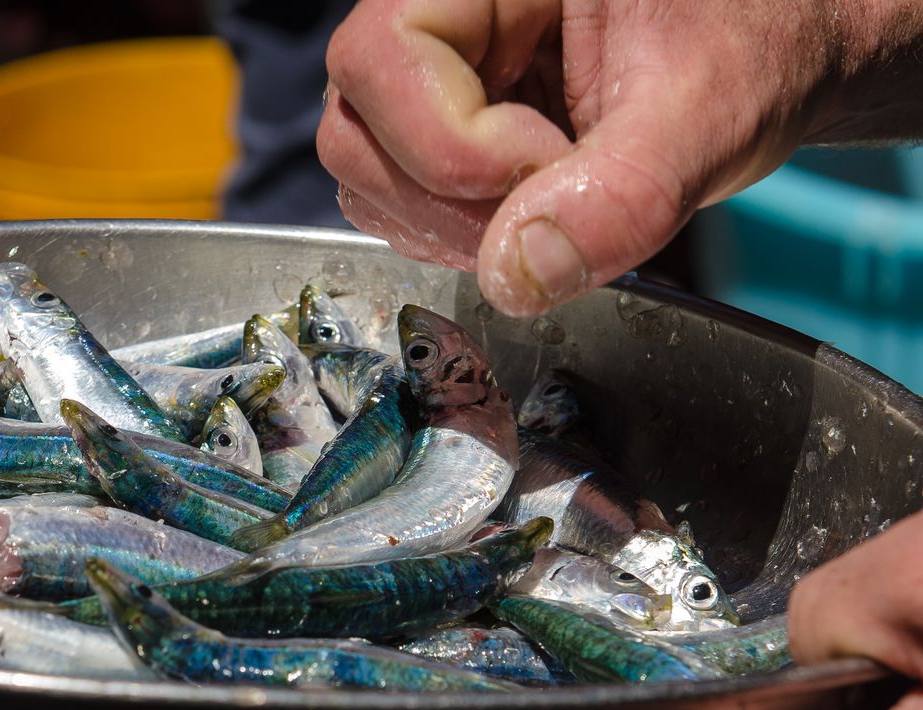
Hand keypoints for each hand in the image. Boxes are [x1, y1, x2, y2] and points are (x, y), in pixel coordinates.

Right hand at [317, 0, 922, 315]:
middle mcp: (434, 15)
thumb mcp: (706, 110)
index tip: (559, 163)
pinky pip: (401, 208)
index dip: (460, 146)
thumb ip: (622, 193)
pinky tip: (529, 220)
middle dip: (450, 202)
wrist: (759, 60)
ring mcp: (427, 85)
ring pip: (368, 181)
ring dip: (455, 231)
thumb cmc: (746, 45)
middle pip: (354, 131)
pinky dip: (459, 240)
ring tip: (553, 207)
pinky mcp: (439, 138)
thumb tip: (515, 279)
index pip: (383, 59)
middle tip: (551, 203)